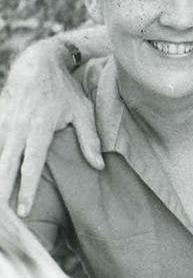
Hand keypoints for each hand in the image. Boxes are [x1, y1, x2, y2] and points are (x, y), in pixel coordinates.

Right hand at [0, 40, 103, 215]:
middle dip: (2, 189)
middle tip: (3, 216)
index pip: (31, 164)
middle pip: (6, 163)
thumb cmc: (64, 89)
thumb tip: (98, 166)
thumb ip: (90, 139)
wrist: (37, 62)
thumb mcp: (82, 110)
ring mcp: (4, 122)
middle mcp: (17, 126)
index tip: (25, 210)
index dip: (27, 189)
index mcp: (39, 126)